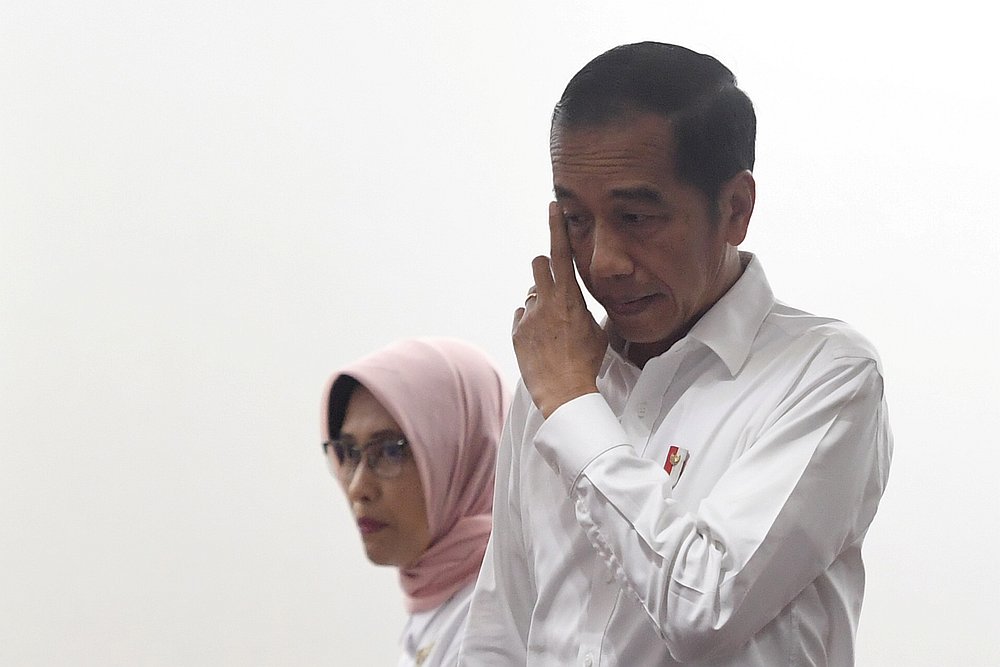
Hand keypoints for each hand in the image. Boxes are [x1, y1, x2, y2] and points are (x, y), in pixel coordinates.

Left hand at [512, 202, 607, 417]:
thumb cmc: (587, 363)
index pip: (561, 252)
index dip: (556, 226)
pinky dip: (530, 322)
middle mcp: (545, 301)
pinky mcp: (517, 332)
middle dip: (545, 268)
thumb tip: (587, 304)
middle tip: (555, 284)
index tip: (553, 205)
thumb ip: (588, 310)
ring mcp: (528, 316)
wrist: (564, 391)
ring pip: (530, 293)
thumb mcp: (597, 331)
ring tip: (553, 327)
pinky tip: (542, 341)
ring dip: (540, 301)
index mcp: (569, 297)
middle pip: (539, 264)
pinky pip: (522, 316)